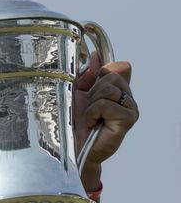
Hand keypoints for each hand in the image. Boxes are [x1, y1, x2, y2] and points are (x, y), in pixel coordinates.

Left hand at [73, 52, 138, 187]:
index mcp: (118, 90)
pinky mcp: (128, 120)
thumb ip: (86, 75)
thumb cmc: (73, 122)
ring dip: (91, 103)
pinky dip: (93, 112)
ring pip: (109, 89)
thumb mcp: (76, 92)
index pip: (113, 69)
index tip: (87, 91)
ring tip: (89, 117)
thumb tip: (95, 56)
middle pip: (111, 77)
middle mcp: (128, 98)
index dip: (97, 76)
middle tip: (88, 109)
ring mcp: (131, 109)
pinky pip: (106, 104)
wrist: (71, 146)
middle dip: (92, 92)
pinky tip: (92, 123)